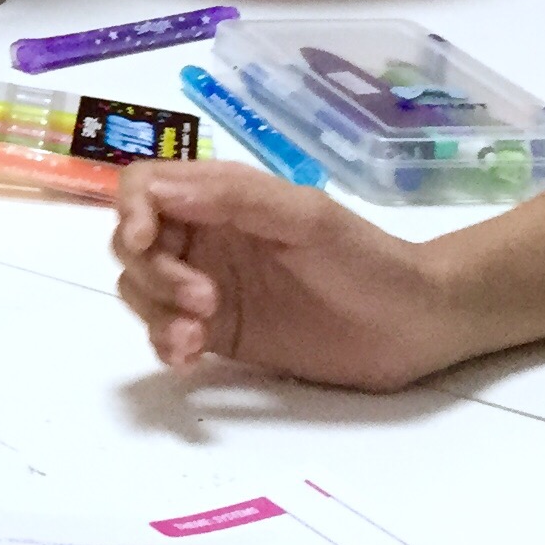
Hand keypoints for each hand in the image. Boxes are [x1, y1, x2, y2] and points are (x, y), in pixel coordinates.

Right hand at [110, 163, 454, 393]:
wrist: (414, 326)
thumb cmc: (367, 260)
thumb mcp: (306, 218)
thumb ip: (234, 200)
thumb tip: (158, 193)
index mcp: (222, 197)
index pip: (145, 187)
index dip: (130, 210)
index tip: (144, 241)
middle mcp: (205, 237)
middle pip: (131, 243)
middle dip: (154, 273)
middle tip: (203, 302)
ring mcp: (206, 286)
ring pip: (141, 289)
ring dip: (156, 312)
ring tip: (196, 339)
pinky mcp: (215, 333)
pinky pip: (164, 332)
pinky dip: (163, 343)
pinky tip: (189, 357)